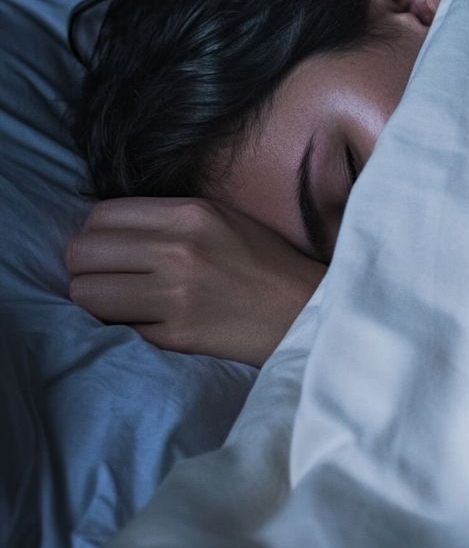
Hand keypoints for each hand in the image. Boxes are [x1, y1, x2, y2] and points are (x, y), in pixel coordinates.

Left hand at [64, 197, 325, 366]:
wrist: (307, 311)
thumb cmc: (264, 264)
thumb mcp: (221, 219)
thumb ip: (166, 219)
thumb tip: (103, 233)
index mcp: (191, 213)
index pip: (100, 215)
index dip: (97, 235)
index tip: (113, 251)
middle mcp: (179, 248)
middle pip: (81, 253)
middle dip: (87, 268)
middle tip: (111, 279)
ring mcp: (177, 294)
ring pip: (86, 294)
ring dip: (97, 301)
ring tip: (124, 304)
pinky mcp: (178, 334)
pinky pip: (116, 329)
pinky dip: (123, 328)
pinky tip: (149, 324)